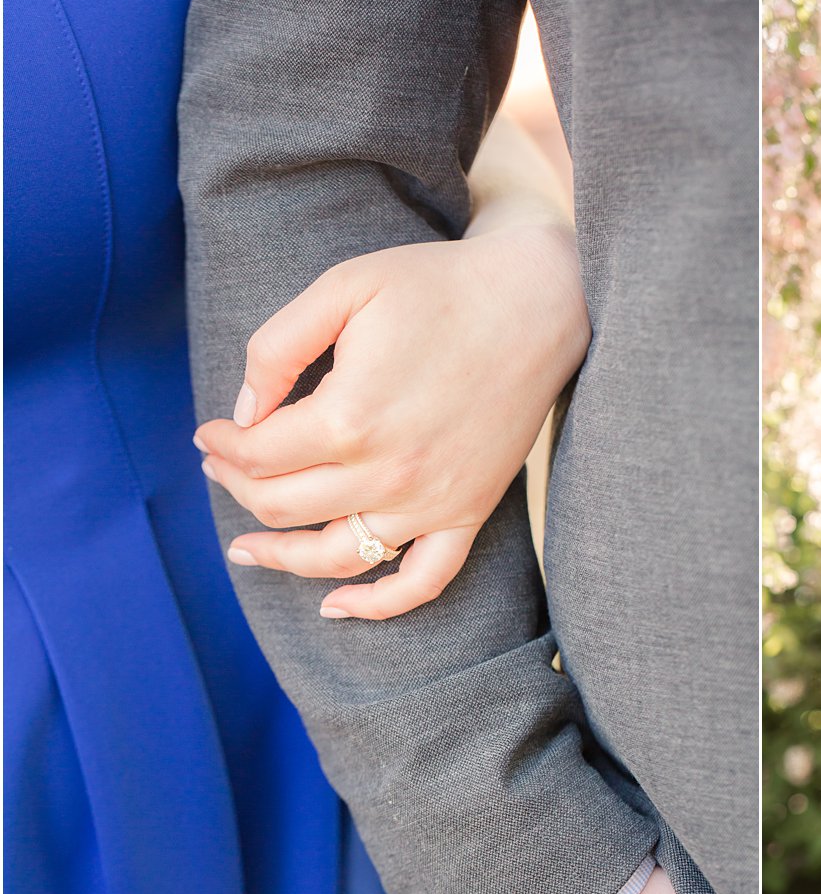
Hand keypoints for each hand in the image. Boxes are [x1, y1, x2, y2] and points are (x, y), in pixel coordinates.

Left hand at [194, 223, 587, 618]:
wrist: (536, 304)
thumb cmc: (437, 288)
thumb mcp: (343, 288)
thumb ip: (277, 346)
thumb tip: (244, 411)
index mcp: (348, 417)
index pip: (257, 454)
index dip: (222, 444)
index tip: (210, 431)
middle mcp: (387, 472)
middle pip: (282, 506)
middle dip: (237, 486)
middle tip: (223, 466)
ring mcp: (431, 501)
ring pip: (335, 556)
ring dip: (279, 556)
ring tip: (245, 548)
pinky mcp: (469, 511)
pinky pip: (422, 581)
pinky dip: (377, 605)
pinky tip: (335, 606)